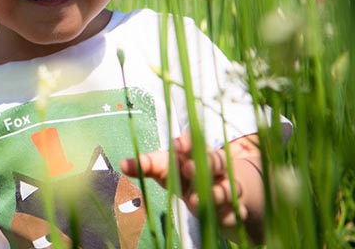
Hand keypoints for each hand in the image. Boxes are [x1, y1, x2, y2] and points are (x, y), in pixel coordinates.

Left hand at [120, 133, 263, 243]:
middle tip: (187, 168)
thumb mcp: (167, 169)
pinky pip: (236, 213)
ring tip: (195, 200)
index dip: (187, 142)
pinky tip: (222, 218)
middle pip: (216, 161)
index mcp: (198, 153)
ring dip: (214, 193)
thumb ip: (147, 165)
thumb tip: (123, 164)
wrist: (222, 197)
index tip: (176, 145)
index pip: (196, 141)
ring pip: (228, 188)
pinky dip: (229, 215)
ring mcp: (229, 189)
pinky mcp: (236, 211)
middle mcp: (217, 169)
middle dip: (202, 164)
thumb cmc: (186, 177)